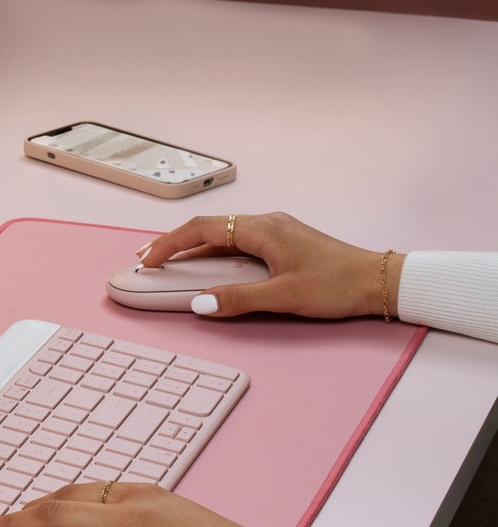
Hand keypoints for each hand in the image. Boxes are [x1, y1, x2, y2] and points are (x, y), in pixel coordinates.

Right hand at [137, 212, 405, 319]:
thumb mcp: (283, 296)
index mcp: (262, 229)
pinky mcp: (282, 243)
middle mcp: (266, 224)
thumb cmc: (337, 284)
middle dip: (175, 243)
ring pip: (223, 236)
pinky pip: (238, 244)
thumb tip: (199, 302)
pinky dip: (215, 254)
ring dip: (194, 249)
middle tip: (150, 260)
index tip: (149, 259)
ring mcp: (275, 232)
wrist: (378, 281)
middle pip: (208, 229)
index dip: (170, 243)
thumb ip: (238, 299)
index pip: (203, 230)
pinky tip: (207, 267)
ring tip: (171, 263)